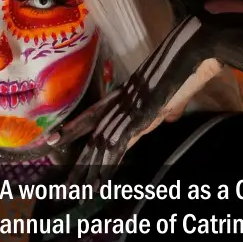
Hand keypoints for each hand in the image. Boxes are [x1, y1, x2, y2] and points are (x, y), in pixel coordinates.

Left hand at [45, 17, 216, 184]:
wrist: (190, 54)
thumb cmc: (185, 69)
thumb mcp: (174, 96)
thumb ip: (168, 108)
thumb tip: (169, 116)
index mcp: (126, 97)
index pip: (93, 114)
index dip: (74, 127)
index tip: (54, 138)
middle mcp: (122, 104)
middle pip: (90, 127)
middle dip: (71, 145)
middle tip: (51, 159)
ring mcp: (129, 111)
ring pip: (100, 143)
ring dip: (87, 168)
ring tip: (74, 187)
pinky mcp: (139, 120)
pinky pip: (118, 148)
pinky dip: (107, 167)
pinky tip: (99, 182)